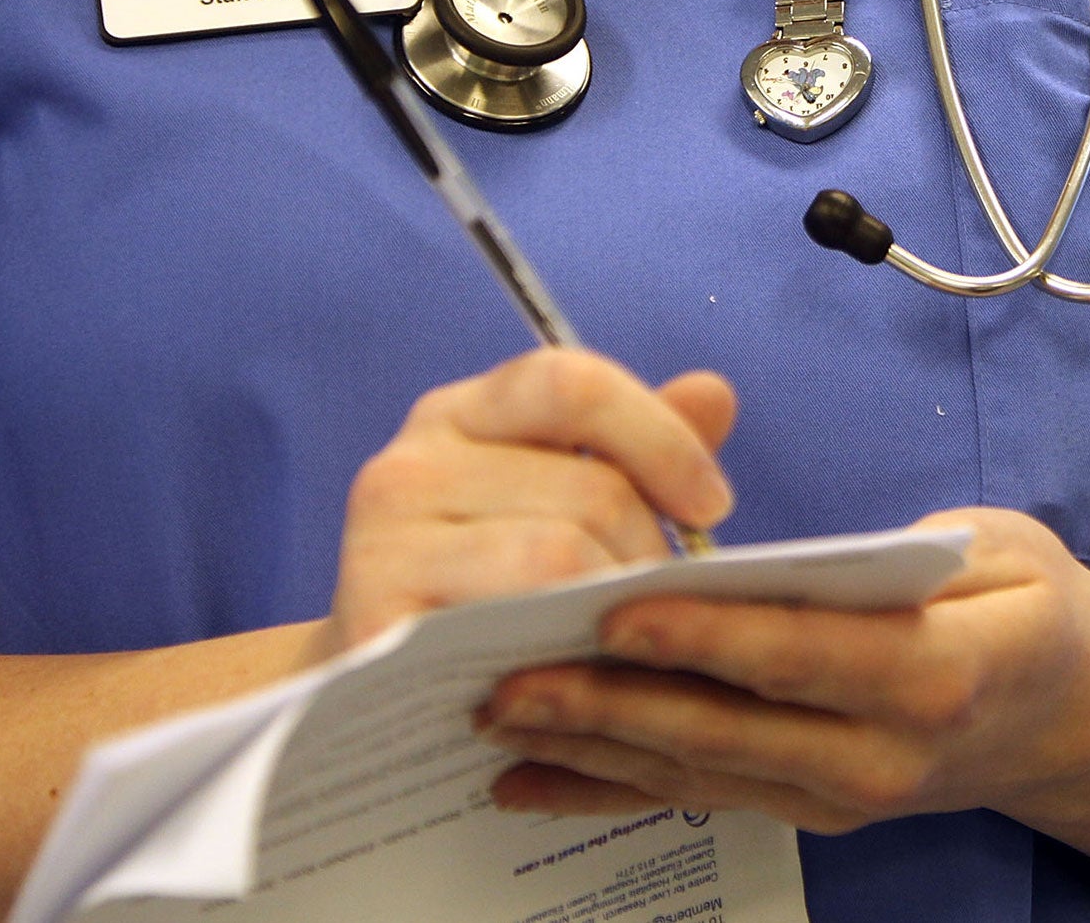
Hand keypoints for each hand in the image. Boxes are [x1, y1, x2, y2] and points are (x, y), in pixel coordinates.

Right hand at [320, 348, 736, 654]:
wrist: (376, 707)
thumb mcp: (559, 510)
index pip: (572, 382)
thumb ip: (635, 453)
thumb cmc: (488, 598)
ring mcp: (380, 540)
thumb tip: (713, 393)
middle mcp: (410, 463)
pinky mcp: (375, 620)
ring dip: (619, 609)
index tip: (714, 505)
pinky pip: (512, 621)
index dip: (660, 438)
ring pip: (558, 553)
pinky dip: (568, 652)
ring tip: (627, 646)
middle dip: (651, 555)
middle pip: (588, 487)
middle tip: (667, 612)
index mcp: (460, 416)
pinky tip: (581, 678)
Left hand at [477, 507, 1089, 833]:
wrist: (1074, 718)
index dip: (708, 639)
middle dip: (613, 706)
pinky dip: (608, 791)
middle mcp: (885, 755)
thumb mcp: (1003, 549)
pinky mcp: (809, 809)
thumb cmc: (1030, 607)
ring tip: (499, 718)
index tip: (617, 612)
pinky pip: (698, 797)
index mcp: (940, 672)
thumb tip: (790, 558)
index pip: (805, 654)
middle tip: (512, 678)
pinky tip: (529, 783)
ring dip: (591, 749)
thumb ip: (904, 554)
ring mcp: (843, 795)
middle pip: (731, 729)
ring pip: (700, 772)